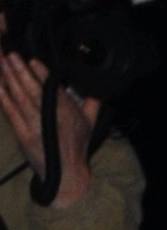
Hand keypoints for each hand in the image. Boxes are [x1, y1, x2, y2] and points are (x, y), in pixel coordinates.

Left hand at [0, 47, 97, 207]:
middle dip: (20, 70)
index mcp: (67, 112)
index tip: (33, 60)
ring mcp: (34, 125)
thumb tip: (95, 91)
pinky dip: (3, 98)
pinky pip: (10, 112)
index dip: (41, 73)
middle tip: (11, 55)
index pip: (52, 88)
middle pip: (32, 89)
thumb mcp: (90, 125)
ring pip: (19, 97)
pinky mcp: (22, 134)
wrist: (66, 174)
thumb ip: (92, 105)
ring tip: (2, 62)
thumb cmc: (77, 148)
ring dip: (9, 78)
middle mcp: (50, 117)